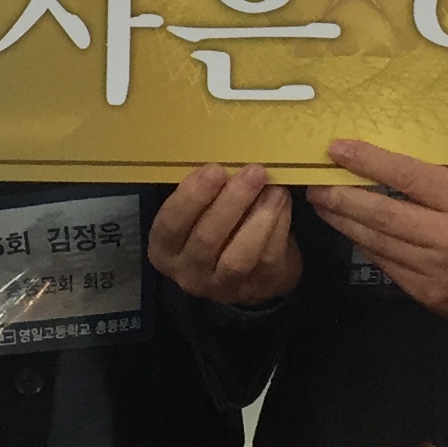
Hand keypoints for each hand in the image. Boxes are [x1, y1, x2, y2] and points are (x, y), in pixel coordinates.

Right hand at [149, 163, 302, 306]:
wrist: (251, 272)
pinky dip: (277, 227)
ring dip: (259, 217)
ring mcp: (222, 286)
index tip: (215, 170)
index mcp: (165, 249)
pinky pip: (266, 257)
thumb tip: (226, 158)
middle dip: (232, 201)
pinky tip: (282, 202)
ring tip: (274, 188)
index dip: (191, 197)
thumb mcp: (200, 213)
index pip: (170, 225)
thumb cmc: (219, 228)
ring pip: (238, 256)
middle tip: (253, 171)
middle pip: (206, 238)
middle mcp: (188, 272)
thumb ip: (204, 193)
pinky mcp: (257, 288)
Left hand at [308, 138, 447, 331]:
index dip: (367, 161)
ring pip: (378, 242)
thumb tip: (390, 173)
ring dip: (346, 223)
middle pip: (382, 212)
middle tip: (316, 184)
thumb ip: (443, 185)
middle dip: (341, 197)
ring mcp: (439, 271)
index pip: (407, 175)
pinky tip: (355, 236)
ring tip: (325, 207)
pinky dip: (369, 248)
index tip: (337, 150)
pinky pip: (390, 268)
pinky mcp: (432, 297)